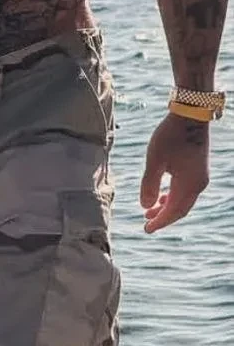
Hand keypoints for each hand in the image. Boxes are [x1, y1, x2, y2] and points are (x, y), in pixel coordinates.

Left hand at [140, 113, 210, 232]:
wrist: (190, 116)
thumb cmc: (170, 136)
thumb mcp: (155, 160)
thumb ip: (150, 184)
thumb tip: (145, 206)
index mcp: (189, 185)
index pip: (174, 212)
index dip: (160, 222)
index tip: (146, 230)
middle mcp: (198, 184)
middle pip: (180, 209)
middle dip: (163, 217)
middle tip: (146, 224)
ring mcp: (200, 176)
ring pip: (184, 200)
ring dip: (167, 206)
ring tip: (149, 210)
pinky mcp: (198, 169)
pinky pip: (186, 190)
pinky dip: (173, 196)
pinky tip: (162, 195)